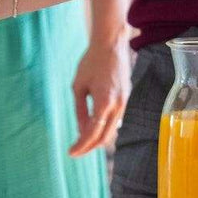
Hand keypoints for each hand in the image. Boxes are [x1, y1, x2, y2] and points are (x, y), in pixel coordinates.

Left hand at [69, 34, 130, 156]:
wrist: (111, 44)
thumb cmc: (91, 62)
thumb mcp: (79, 86)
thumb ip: (80, 110)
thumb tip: (81, 130)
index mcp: (105, 103)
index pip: (93, 133)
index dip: (82, 146)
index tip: (71, 153)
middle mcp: (118, 106)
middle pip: (105, 137)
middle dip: (90, 146)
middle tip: (76, 150)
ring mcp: (125, 102)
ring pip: (112, 130)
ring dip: (98, 137)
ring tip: (82, 140)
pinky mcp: (126, 98)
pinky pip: (116, 119)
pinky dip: (105, 127)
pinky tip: (94, 126)